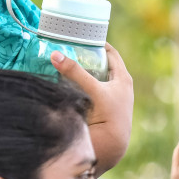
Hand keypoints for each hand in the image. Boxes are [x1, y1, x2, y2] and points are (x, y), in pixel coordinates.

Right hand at [52, 43, 132, 174]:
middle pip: (100, 64)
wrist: (112, 143)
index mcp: (123, 78)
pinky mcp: (101, 106)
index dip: (97, 42)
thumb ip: (76, 73)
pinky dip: (78, 84)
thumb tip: (55, 55)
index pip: (110, 52)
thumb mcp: (94, 89)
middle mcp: (119, 85)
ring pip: (94, 77)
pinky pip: (88, 89)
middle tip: (67, 46)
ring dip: (80, 70)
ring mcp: (110, 96)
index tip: (81, 35)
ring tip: (62, 59)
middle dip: (85, 55)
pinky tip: (65, 80)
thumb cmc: (110, 114)